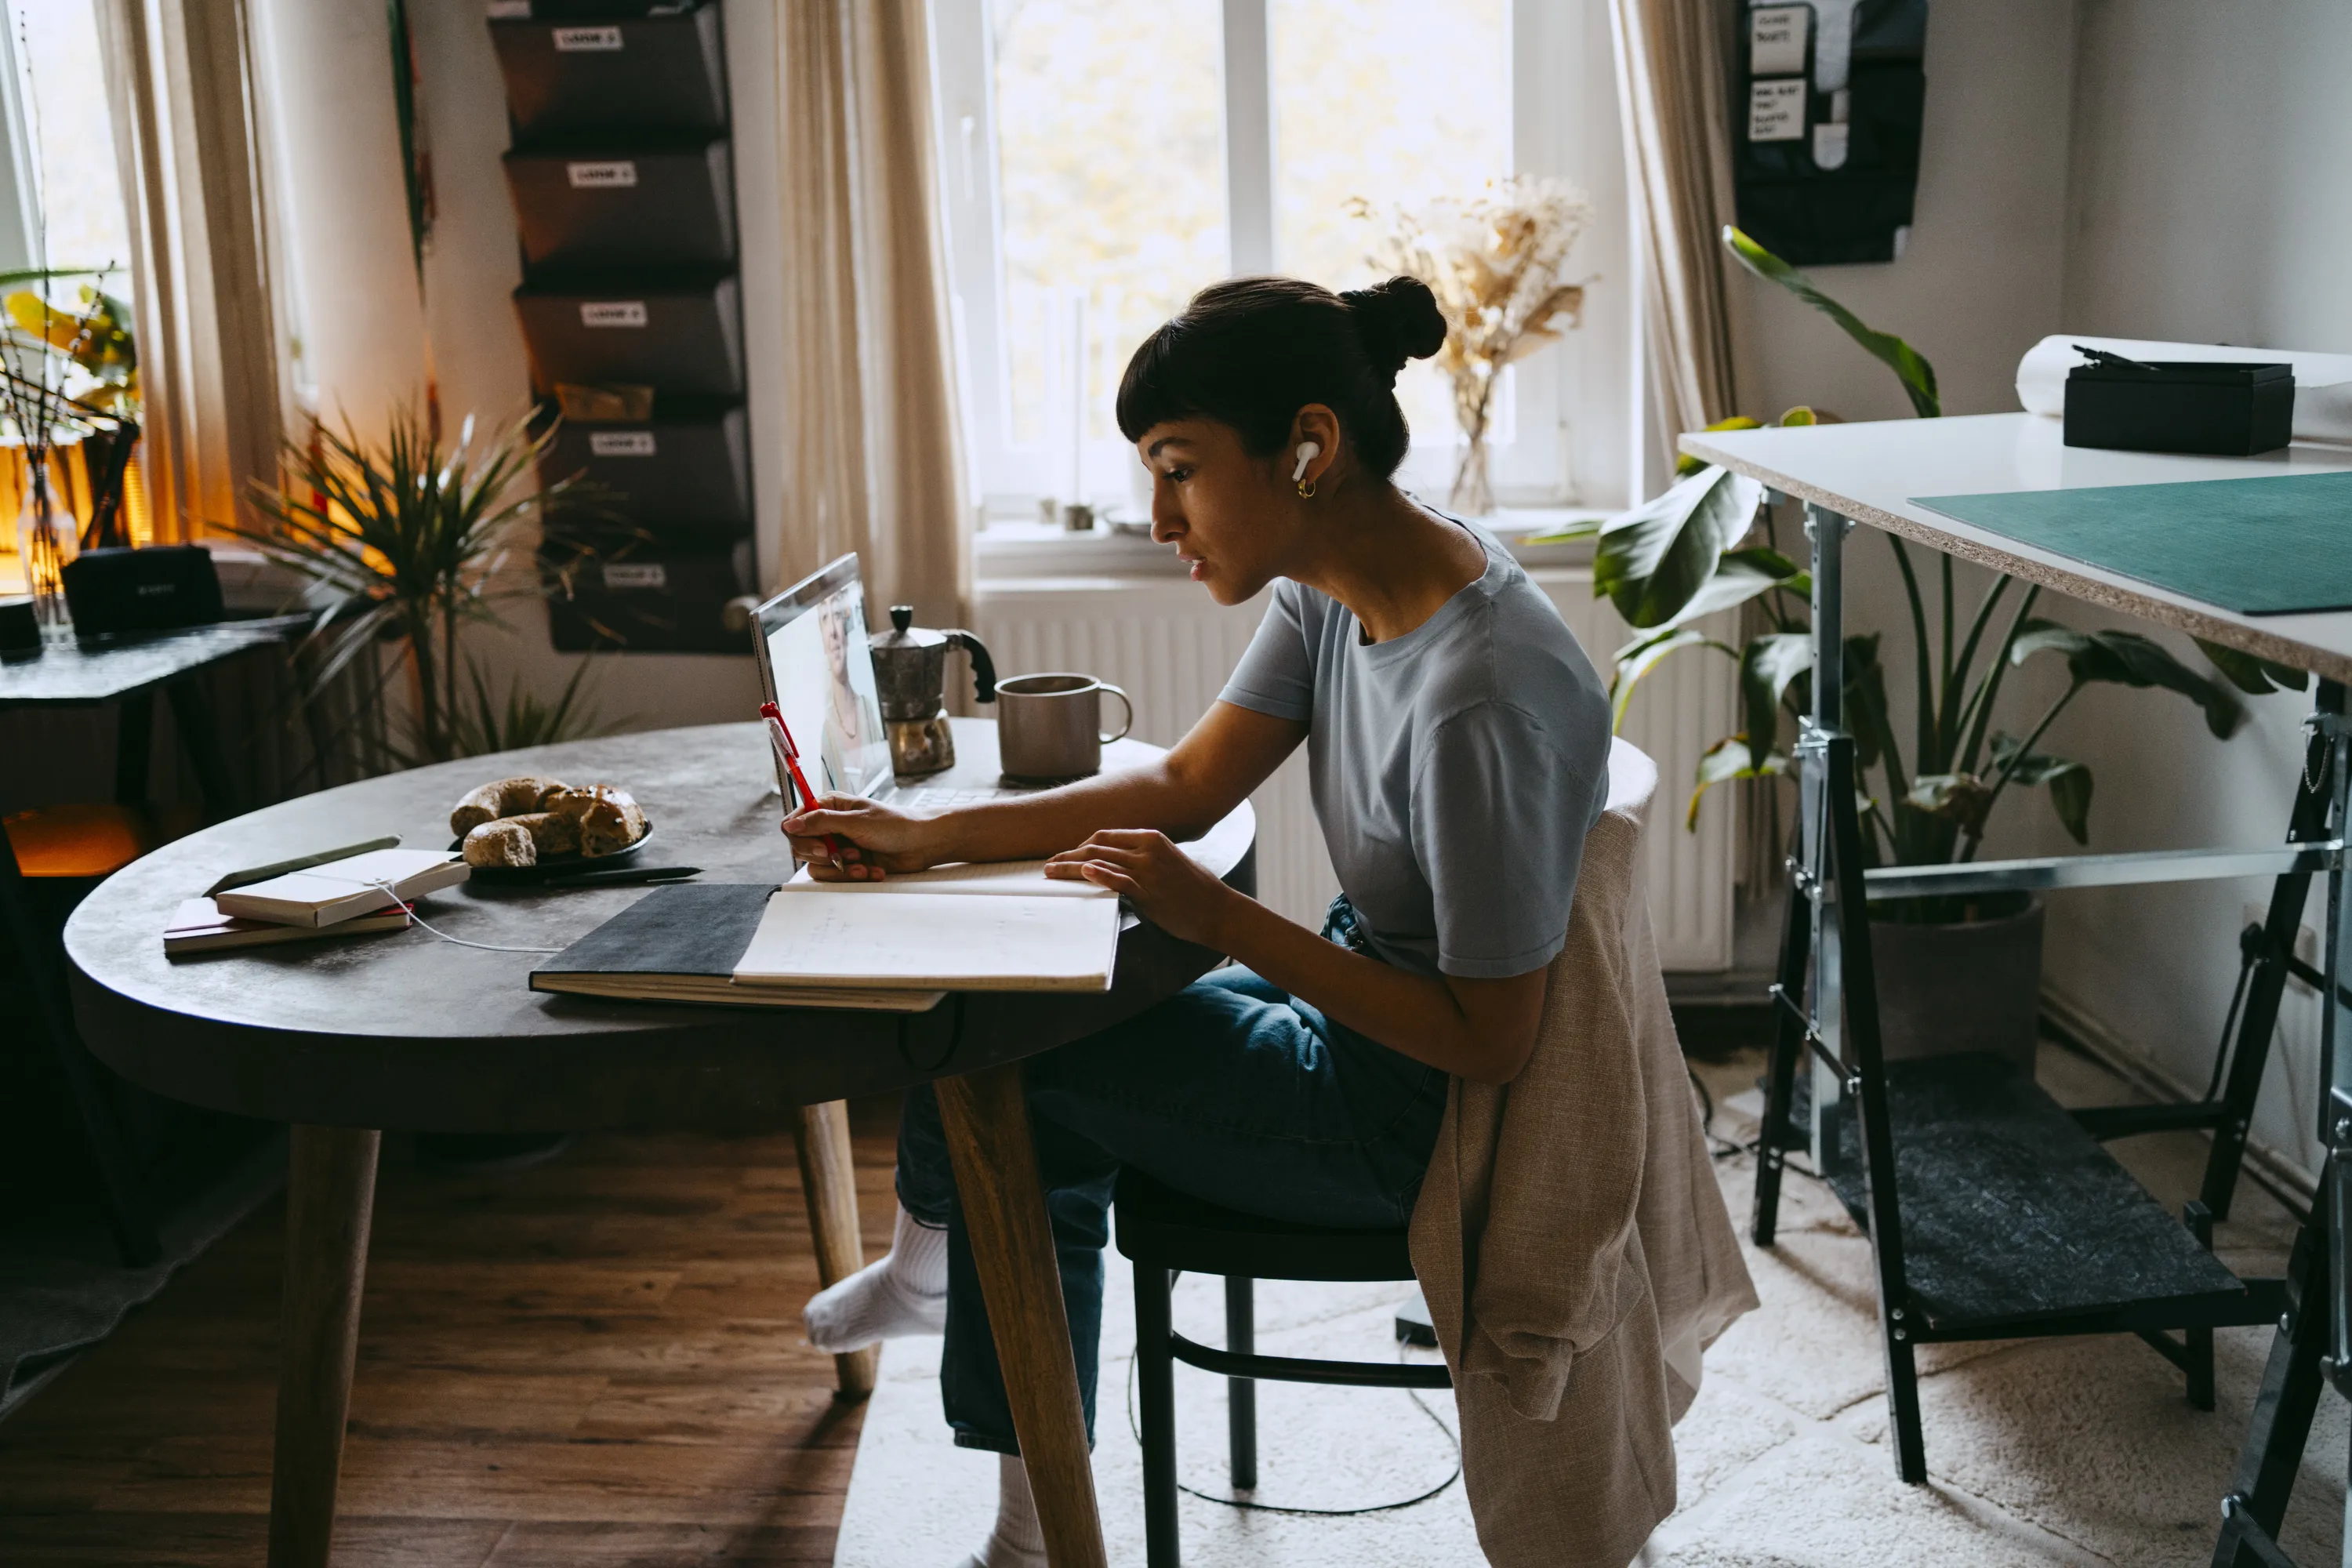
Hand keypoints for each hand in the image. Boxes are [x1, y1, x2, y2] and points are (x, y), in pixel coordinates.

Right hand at [782, 794, 942, 880]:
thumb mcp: (856, 822)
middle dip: (826, 857)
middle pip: (802, 848)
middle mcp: (829, 826)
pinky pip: (835, 876)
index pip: (793, 823)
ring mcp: (837, 846)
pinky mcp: (847, 864)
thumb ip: (820, 823)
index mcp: (828, 806)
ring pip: (818, 866)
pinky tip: (873, 871)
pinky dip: (853, 877)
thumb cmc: (894, 825)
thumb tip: (789, 825)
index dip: (802, 838)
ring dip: (841, 870)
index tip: (822, 847)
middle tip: (847, 856)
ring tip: (863, 865)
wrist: (921, 844)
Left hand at [1044, 829, 1237, 946]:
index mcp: (1150, 838)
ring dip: (1070, 867)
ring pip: (1099, 861)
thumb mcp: (1168, 862)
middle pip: (1096, 845)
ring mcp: (1148, 869)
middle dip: (1067, 855)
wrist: (1218, 910)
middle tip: (1047, 865)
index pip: (1104, 835)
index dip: (1079, 844)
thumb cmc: (1194, 890)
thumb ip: (1142, 859)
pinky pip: (1117, 880)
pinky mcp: (1149, 891)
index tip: (1064, 856)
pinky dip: (1098, 874)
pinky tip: (1082, 873)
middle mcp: (1147, 849)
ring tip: (1050, 873)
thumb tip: (1117, 865)